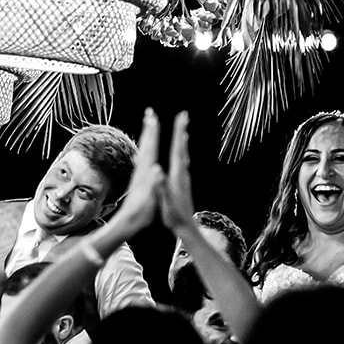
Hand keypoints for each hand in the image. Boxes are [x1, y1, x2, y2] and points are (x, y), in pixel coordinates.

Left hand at [114, 108, 163, 232]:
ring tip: (150, 125)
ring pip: (144, 150)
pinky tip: (147, 149)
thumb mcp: (149, 200)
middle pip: (146, 145)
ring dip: (147, 137)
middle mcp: (141, 171)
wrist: (126, 223)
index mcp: (145, 173)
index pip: (150, 148)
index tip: (153, 118)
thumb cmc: (140, 214)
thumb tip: (156, 169)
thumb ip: (153, 185)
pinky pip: (144, 159)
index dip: (152, 133)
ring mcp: (139, 174)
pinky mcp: (139, 179)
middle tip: (150, 113)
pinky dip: (147, 150)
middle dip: (148, 129)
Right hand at [158, 110, 196, 231]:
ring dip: (182, 142)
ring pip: (183, 156)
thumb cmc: (174, 216)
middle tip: (183, 116)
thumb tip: (157, 171)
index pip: (177, 150)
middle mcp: (183, 174)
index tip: (181, 118)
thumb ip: (162, 187)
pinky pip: (181, 163)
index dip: (178, 133)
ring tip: (182, 132)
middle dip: (182, 131)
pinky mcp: (183, 184)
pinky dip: (180, 154)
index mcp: (177, 176)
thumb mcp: (166, 203)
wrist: (187, 228)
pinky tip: (179, 155)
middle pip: (182, 148)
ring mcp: (184, 179)